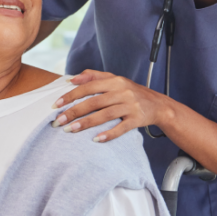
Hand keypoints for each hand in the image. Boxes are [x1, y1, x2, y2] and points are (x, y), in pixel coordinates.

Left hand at [51, 70, 171, 142]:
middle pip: (94, 102)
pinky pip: (121, 128)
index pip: (89, 86)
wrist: (159, 105)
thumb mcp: (116, 80)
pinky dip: (108, 134)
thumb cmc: (132, 93)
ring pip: (105, 115)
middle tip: (59, 121)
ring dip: (86, 123)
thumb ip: (94, 76)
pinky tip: (96, 139)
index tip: (57, 104)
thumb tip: (72, 79)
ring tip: (70, 130)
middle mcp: (122, 92)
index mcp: (115, 81)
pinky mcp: (137, 119)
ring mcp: (130, 106)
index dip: (71, 95)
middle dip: (74, 112)